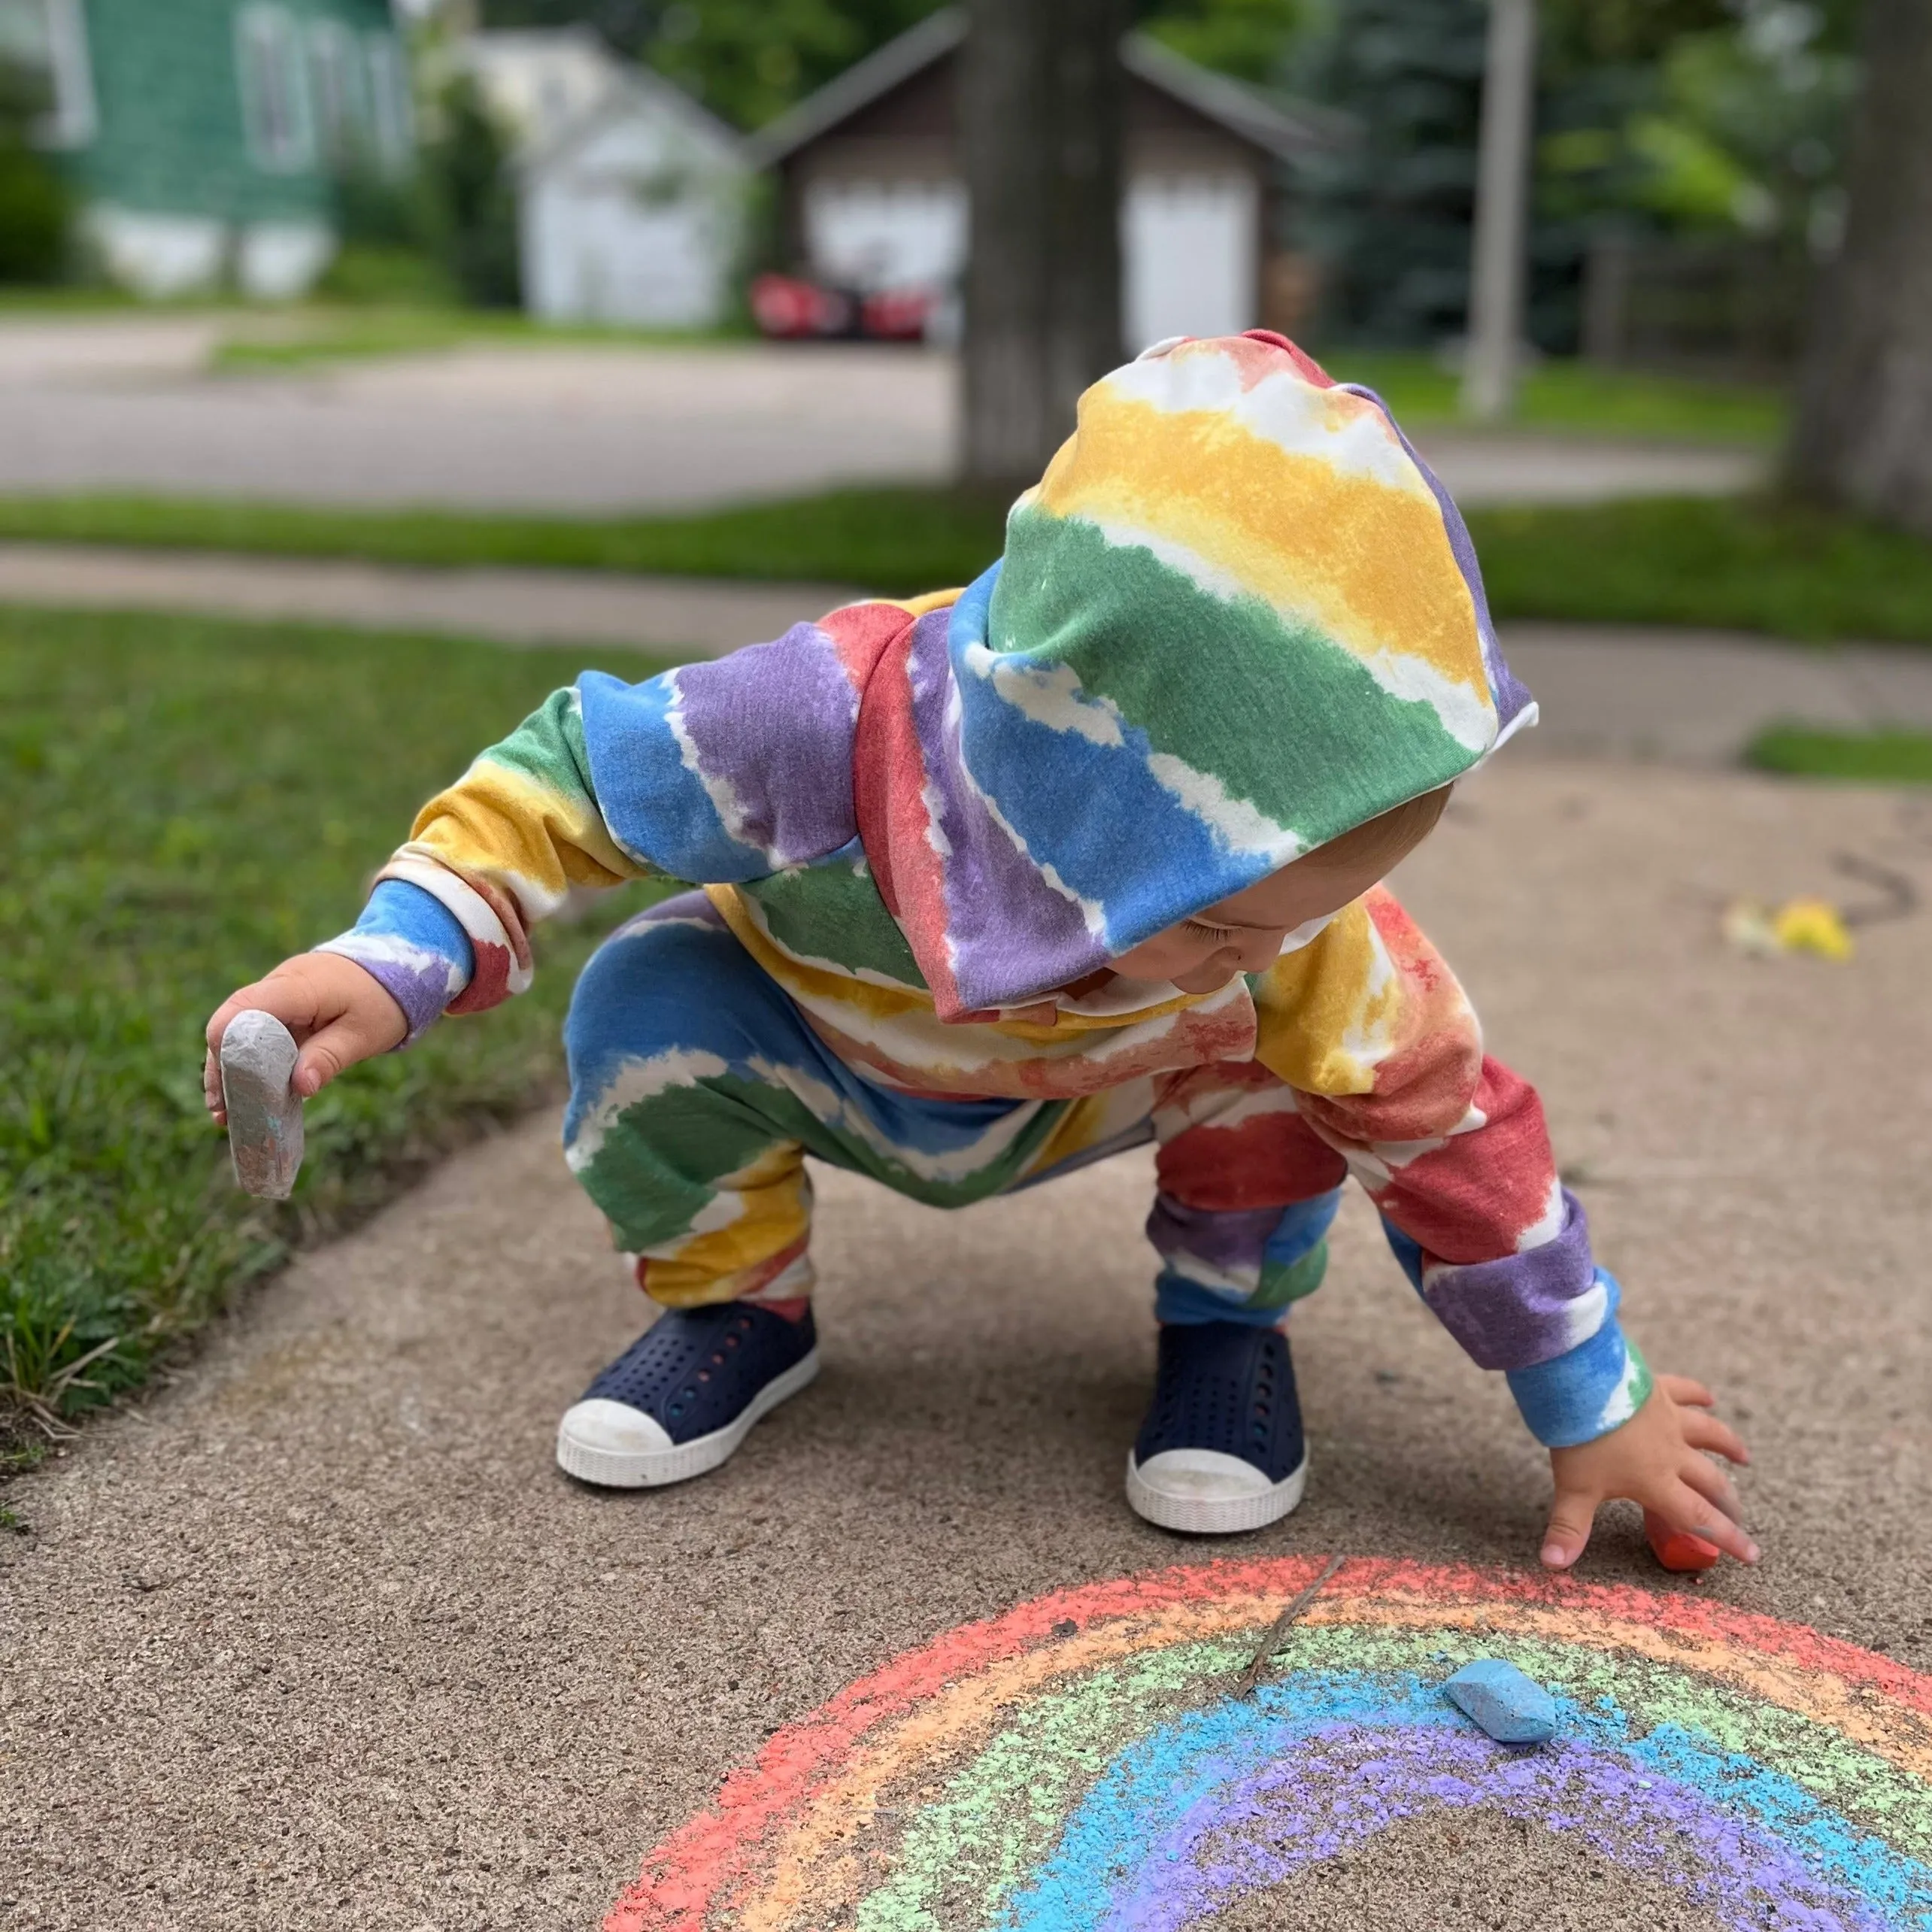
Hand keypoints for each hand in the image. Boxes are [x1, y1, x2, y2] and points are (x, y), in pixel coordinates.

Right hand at [204, 952, 407, 1123]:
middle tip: (220, 1110)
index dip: (228, 1043)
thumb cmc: (382, 999)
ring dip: (232, 1070)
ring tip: (224, 1114)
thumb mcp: (364, 1034)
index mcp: (299, 986)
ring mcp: (278, 994)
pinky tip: (247, 1097)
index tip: (226, 1084)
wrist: (394, 966)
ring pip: (240, 1031)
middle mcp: (279, 985)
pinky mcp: (282, 1007)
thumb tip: (301, 1087)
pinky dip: (252, 1062)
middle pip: (234, 1024)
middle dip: (223, 1067)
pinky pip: (259, 1033)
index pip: (246, 1008)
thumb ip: (330, 1057)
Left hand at [1541, 1374, 1755, 1570]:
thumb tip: (1553, 1565)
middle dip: (1728, 1501)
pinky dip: (1699, 1394)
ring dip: (1727, 1446)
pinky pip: (1686, 1391)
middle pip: (1709, 1481)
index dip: (1727, 1538)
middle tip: (1738, 1515)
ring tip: (1744, 1457)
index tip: (1753, 1554)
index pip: (1698, 1518)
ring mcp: (1668, 1418)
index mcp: (1656, 1482)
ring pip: (1709, 1434)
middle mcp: (1671, 1452)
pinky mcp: (1658, 1389)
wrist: (1580, 1386)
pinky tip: (1708, 1398)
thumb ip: (1568, 1529)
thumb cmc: (1578, 1440)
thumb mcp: (1572, 1490)